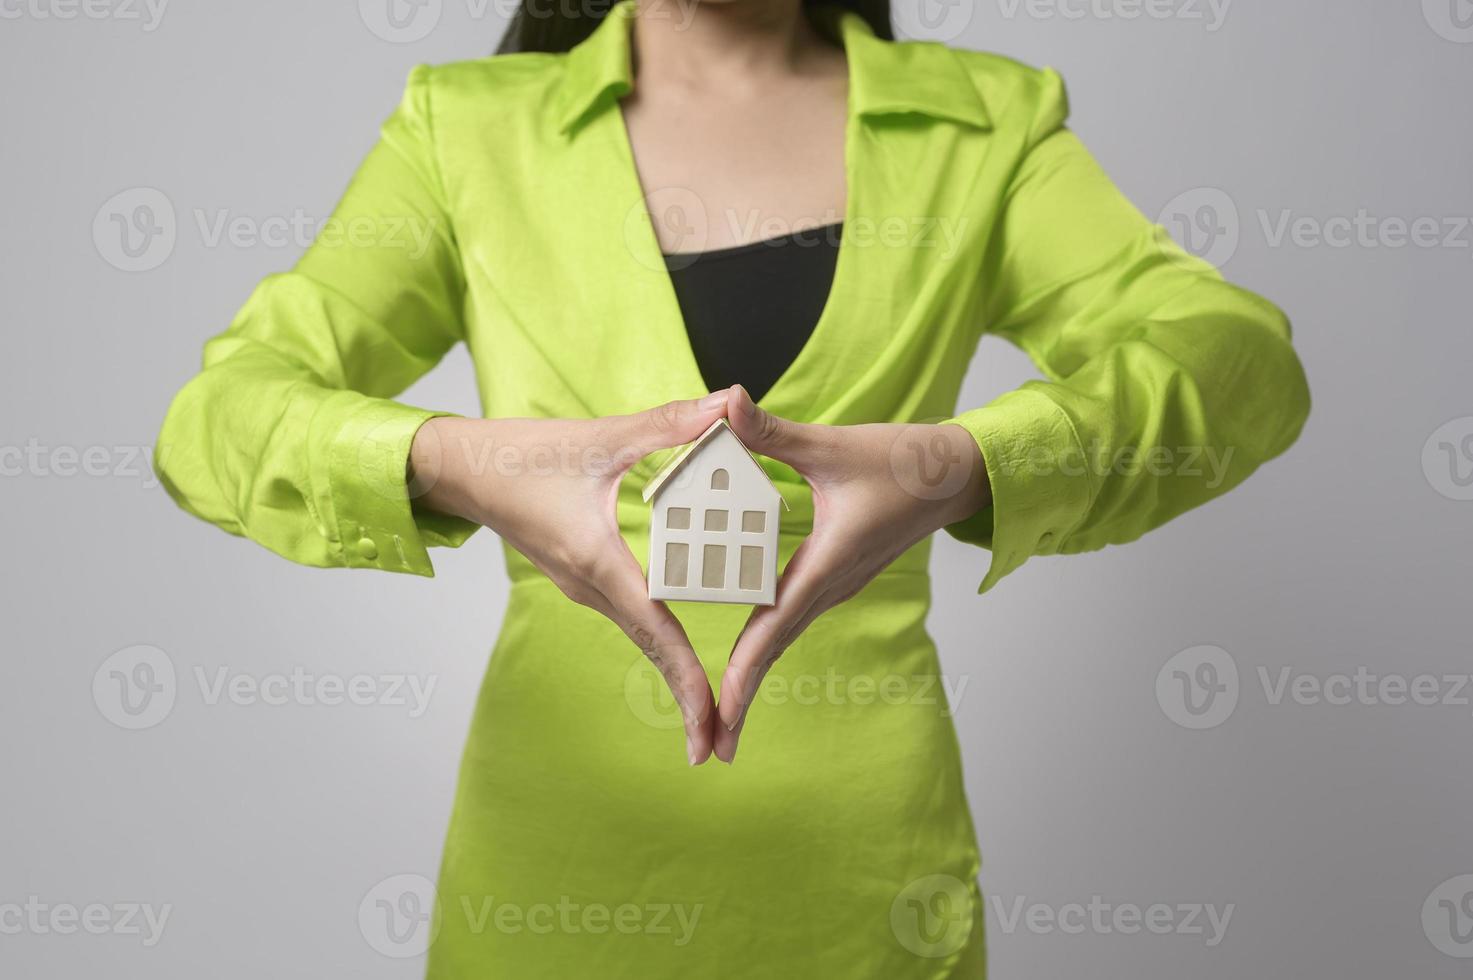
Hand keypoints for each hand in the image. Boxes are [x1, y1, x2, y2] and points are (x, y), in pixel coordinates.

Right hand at [409, 393, 731, 765]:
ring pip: (643, 637)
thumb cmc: (522, 455)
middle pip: (654, 651)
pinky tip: (685, 652)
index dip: (688, 682)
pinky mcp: (584, 577)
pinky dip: (661, 643)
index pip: (656, 633)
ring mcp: (586, 588)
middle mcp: (593, 588)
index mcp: (600, 562)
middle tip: (722, 745)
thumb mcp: (602, 436)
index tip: (713, 724)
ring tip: (712, 711)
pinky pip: (633, 617)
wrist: (461, 470)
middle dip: (689, 699)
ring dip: (676, 674)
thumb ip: (671, 423)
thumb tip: (731, 404)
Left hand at [713, 385, 990, 762]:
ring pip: (783, 636)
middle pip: (774, 649)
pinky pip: (792, 616)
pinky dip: (766, 641)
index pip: (774, 628)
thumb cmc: (904, 461)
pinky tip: (745, 651)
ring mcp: (835, 586)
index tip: (721, 712)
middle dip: (742, 697)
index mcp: (827, 563)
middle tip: (710, 746)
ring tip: (721, 715)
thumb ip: (773, 431)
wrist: (958, 475)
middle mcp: (830, 585)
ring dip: (753, 673)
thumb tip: (726, 403)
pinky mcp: (837, 576)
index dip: (745, 673)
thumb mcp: (832, 444)